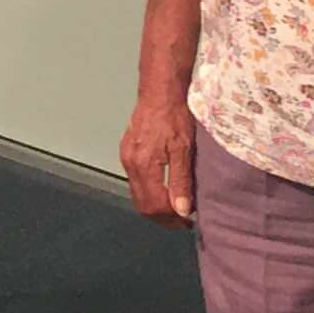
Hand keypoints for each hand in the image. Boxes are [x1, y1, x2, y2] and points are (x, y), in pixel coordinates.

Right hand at [119, 88, 198, 227]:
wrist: (160, 91)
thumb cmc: (175, 115)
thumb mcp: (184, 149)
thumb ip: (181, 181)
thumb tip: (181, 210)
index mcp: (143, 165)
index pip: (153, 206)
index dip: (170, 219)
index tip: (187, 221)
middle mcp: (130, 163)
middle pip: (142, 205)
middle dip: (162, 217)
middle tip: (183, 220)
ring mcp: (126, 157)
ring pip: (138, 195)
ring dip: (156, 206)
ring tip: (176, 207)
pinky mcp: (127, 152)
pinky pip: (136, 182)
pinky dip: (149, 192)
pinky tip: (165, 189)